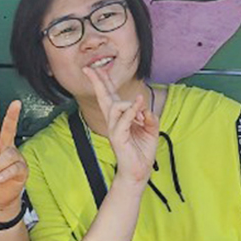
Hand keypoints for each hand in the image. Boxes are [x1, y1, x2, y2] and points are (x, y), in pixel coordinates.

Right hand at [85, 64, 159, 187]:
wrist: (138, 172)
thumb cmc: (142, 151)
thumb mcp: (151, 129)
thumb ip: (149, 116)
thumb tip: (145, 108)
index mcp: (120, 118)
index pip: (110, 96)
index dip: (104, 82)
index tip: (97, 69)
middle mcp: (114, 121)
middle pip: (103, 97)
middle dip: (97, 81)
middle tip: (89, 68)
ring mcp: (114, 128)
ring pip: (115, 105)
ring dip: (130, 103)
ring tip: (141, 109)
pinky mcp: (118, 137)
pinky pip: (124, 119)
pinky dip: (132, 110)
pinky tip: (139, 103)